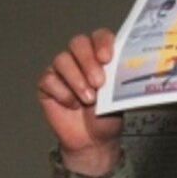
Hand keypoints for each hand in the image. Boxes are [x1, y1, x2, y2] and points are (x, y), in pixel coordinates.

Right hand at [37, 30, 122, 176]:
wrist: (92, 141)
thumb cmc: (107, 116)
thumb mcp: (121, 96)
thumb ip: (121, 78)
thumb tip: (129, 67)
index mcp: (100, 54)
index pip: (99, 36)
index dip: (102, 42)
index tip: (107, 58)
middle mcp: (80, 57)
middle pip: (78, 43)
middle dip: (88, 61)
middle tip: (98, 83)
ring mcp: (62, 69)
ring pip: (62, 60)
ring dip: (76, 80)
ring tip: (88, 100)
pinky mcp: (47, 84)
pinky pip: (49, 79)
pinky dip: (61, 93)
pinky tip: (71, 105)